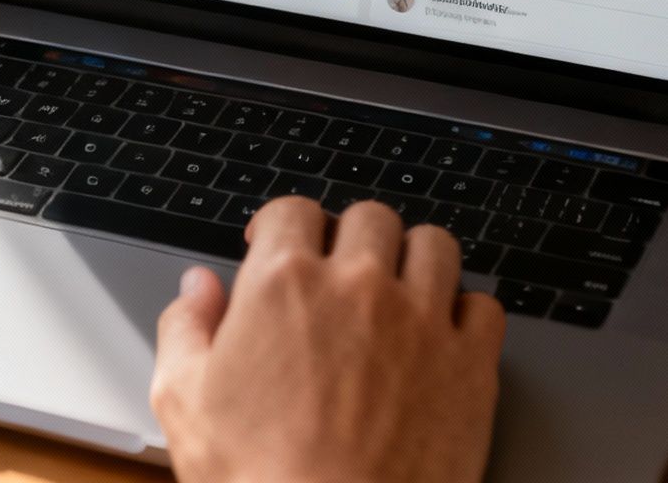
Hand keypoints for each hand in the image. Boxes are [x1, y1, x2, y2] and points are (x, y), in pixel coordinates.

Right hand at [151, 197, 505, 482]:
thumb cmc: (259, 478)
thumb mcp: (183, 402)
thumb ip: (186, 327)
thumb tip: (197, 287)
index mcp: (284, 284)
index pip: (292, 211)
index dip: (282, 227)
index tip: (279, 245)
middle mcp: (359, 287)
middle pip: (368, 218)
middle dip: (349, 238)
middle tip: (338, 272)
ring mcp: (422, 321)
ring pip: (434, 245)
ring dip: (413, 259)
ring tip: (397, 290)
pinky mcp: (470, 365)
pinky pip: (484, 306)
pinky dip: (465, 313)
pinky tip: (442, 335)